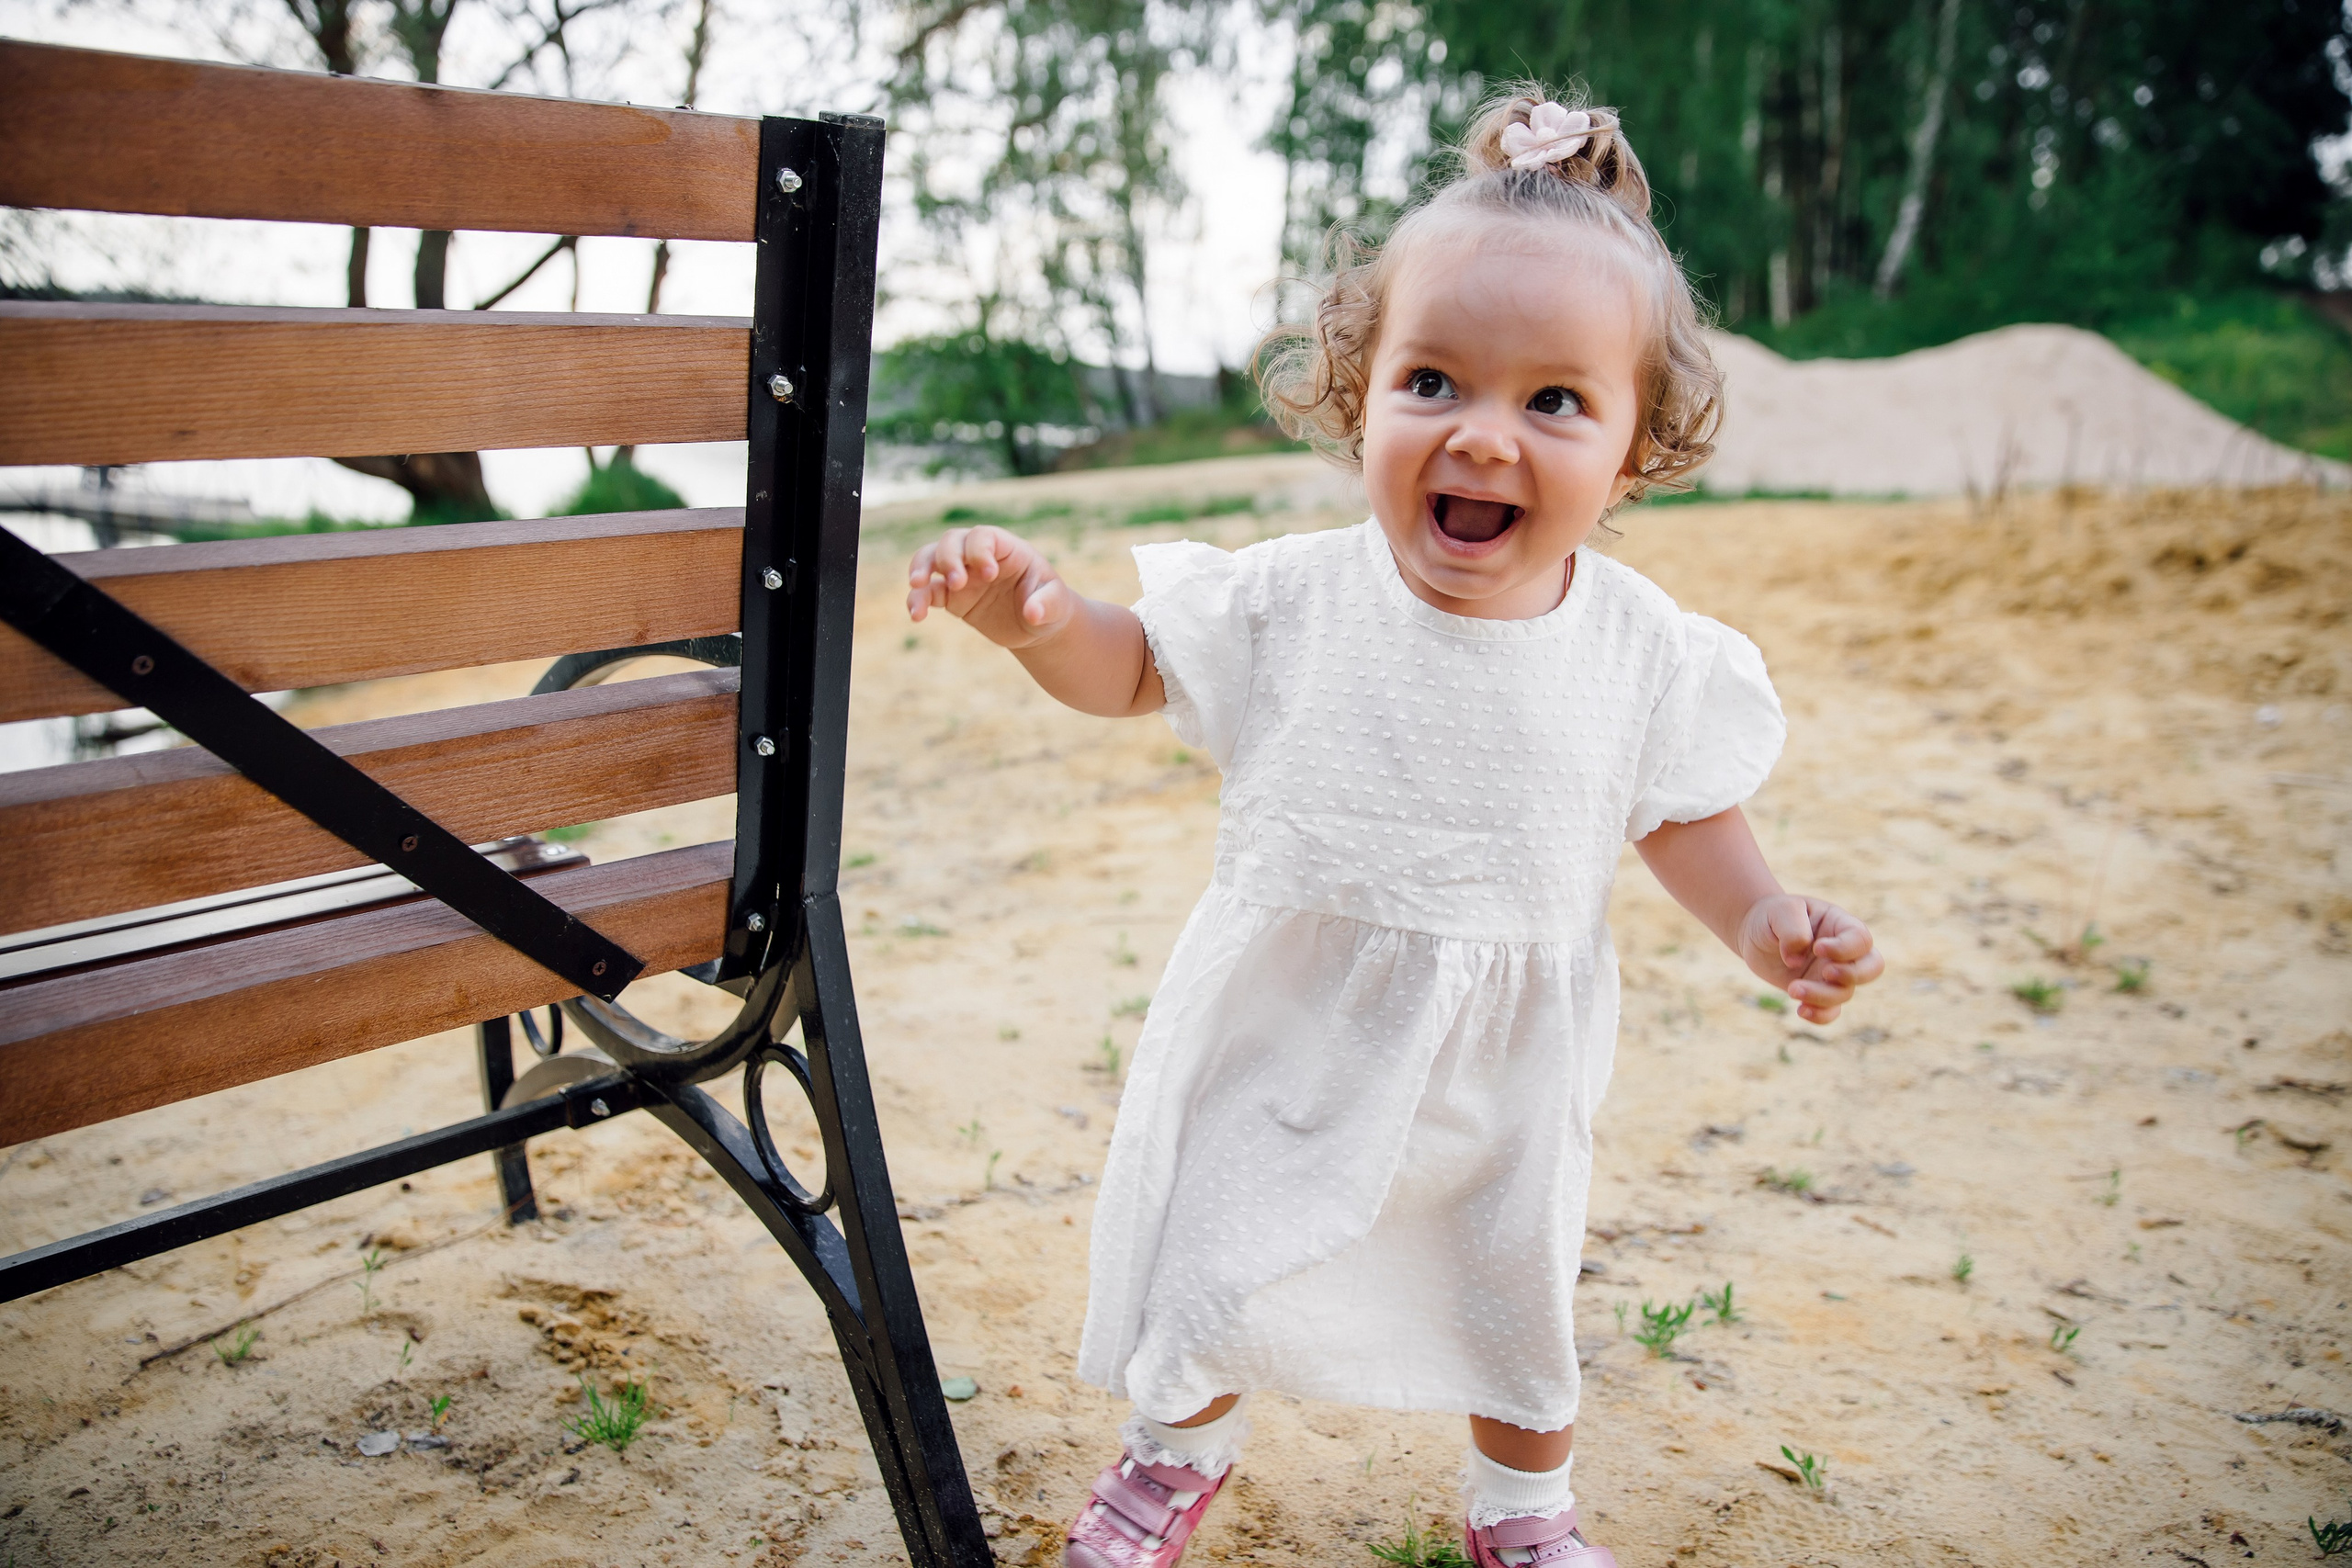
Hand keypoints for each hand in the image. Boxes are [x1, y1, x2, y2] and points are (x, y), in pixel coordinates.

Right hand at [906, 525, 1074, 648]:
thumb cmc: (1050, 605)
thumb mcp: (1057, 604)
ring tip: (917, 586)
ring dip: (922, 568)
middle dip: (949, 558)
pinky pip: (928, 592)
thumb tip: (1033, 613)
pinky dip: (918, 599)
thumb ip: (1047, 604)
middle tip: (957, 583)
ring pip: (931, 559)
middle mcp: (979, 556)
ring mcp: (963, 575)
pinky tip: (916, 615)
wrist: (1036, 626)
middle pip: (952, 541)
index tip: (988, 574)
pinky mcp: (951, 598)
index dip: (980, 550)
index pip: (983, 536)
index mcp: (1006, 548)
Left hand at [1736, 896, 1883, 1024]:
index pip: (1861, 939)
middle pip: (1873, 968)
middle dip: (1853, 975)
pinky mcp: (1818, 992)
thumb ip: (1793, 930)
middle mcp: (1844, 952)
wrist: (1754, 934)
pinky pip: (1831, 1011)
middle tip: (1826, 972)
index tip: (1817, 948)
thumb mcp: (1781, 911)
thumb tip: (1797, 962)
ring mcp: (1832, 974)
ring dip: (1822, 996)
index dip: (1845, 948)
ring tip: (1792, 989)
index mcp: (1840, 925)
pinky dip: (1820, 1015)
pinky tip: (1801, 1010)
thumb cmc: (1772, 916)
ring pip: (1845, 992)